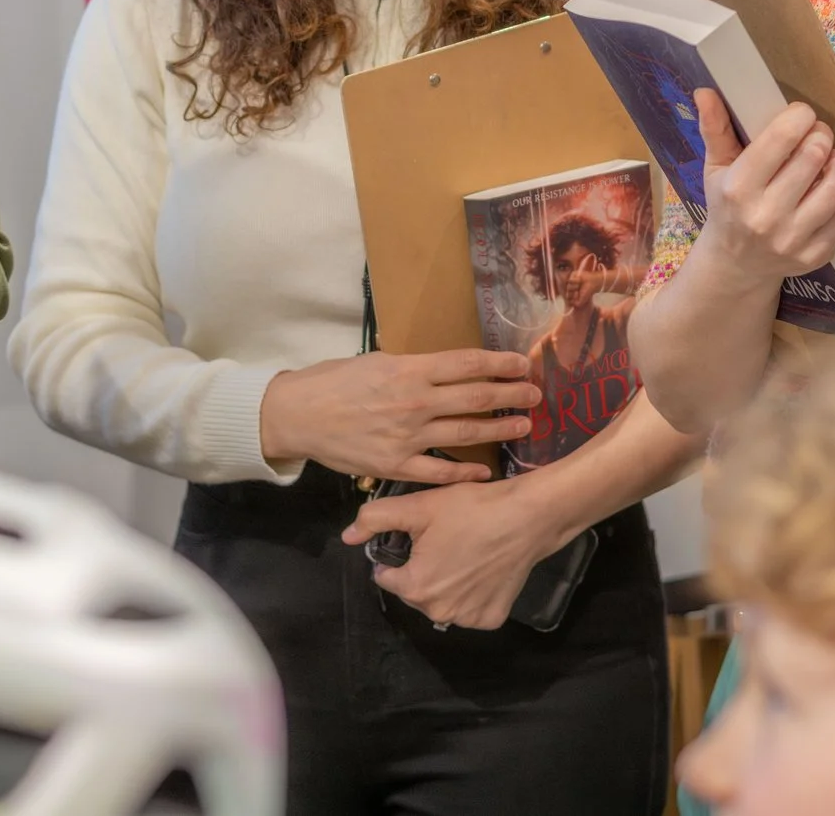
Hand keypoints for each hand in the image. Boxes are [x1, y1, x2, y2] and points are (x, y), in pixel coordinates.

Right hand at [258, 350, 539, 483]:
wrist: (299, 415)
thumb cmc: (334, 381)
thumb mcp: (376, 361)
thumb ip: (412, 367)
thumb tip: (445, 368)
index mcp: (410, 370)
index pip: (467, 364)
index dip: (500, 364)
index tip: (523, 364)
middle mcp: (415, 402)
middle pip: (475, 397)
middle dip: (511, 395)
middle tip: (535, 394)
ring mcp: (408, 437)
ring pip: (465, 434)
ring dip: (499, 429)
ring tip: (523, 425)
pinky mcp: (396, 466)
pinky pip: (440, 472)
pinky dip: (466, 473)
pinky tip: (485, 471)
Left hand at [341, 478, 555, 630]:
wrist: (527, 517)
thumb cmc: (471, 509)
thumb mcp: (419, 506)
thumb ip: (376, 519)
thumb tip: (347, 536)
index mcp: (415, 587)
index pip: (387, 576)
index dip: (397, 555)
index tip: (418, 537)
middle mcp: (439, 611)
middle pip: (414, 591)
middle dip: (421, 569)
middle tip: (442, 541)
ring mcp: (468, 619)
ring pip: (440, 601)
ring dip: (444, 584)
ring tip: (462, 553)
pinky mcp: (492, 619)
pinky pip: (468, 609)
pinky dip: (470, 594)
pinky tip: (480, 571)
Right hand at [691, 92, 834, 291]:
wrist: (735, 265)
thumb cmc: (726, 206)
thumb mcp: (715, 167)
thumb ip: (714, 128)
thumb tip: (705, 90)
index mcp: (738, 187)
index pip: (783, 136)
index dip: (800, 116)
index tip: (800, 115)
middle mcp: (765, 215)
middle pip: (814, 154)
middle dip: (821, 134)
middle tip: (817, 134)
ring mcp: (793, 239)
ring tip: (829, 156)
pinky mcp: (817, 255)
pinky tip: (834, 182)